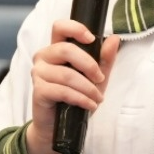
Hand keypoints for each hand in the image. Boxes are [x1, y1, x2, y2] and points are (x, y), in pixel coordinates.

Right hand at [26, 20, 119, 153]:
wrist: (59, 126)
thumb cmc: (76, 96)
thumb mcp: (96, 77)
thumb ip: (105, 58)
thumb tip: (115, 38)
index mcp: (57, 47)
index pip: (60, 27)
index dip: (75, 29)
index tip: (91, 39)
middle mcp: (44, 56)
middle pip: (65, 49)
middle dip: (89, 65)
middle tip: (100, 78)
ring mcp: (38, 73)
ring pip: (67, 74)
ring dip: (88, 88)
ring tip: (98, 98)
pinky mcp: (38, 91)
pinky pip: (62, 91)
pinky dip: (81, 98)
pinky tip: (90, 105)